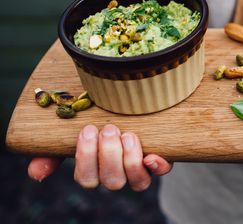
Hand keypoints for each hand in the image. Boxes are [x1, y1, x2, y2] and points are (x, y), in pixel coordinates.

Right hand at [28, 124, 171, 190]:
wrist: (132, 104)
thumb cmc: (98, 121)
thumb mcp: (74, 132)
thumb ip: (53, 151)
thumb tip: (35, 173)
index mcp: (96, 170)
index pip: (87, 179)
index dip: (86, 158)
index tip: (88, 130)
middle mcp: (118, 175)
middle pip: (112, 181)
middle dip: (109, 154)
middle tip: (108, 128)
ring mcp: (141, 169)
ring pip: (136, 182)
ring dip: (130, 159)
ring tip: (128, 134)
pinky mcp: (161, 160)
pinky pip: (163, 171)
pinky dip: (158, 166)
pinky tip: (152, 156)